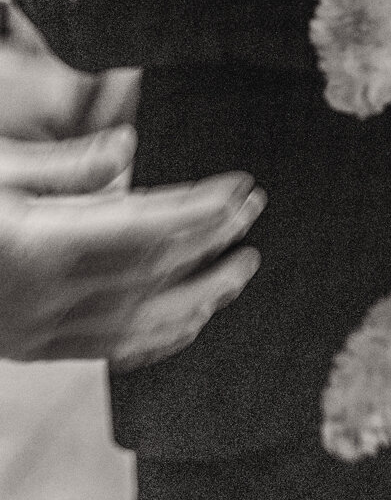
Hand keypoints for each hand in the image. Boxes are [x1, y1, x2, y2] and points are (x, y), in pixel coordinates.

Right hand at [0, 57, 264, 365]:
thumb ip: (64, 165)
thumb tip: (130, 147)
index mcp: (36, 244)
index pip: (144, 230)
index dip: (200, 211)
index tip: (242, 188)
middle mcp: (41, 299)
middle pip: (150, 278)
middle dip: (211, 247)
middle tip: (256, 214)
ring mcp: (34, 333)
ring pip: (136, 325)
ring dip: (197, 298)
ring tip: (241, 271)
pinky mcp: (26, 349)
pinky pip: (105, 352)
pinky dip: (155, 339)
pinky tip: (189, 323)